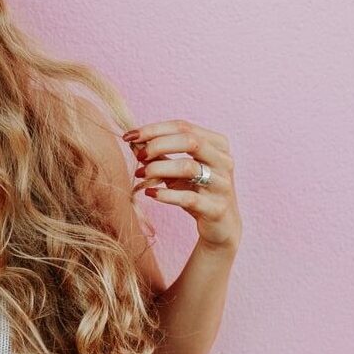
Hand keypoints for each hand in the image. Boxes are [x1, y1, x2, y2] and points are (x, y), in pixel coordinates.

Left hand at [123, 120, 241, 252]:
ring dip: (158, 169)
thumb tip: (133, 141)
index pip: (183, 126)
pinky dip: (166, 194)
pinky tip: (150, 193)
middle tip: (139, 156)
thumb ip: (158, 155)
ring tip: (140, 174)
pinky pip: (189, 198)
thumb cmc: (196, 191)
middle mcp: (223, 161)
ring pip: (189, 168)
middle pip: (190, 141)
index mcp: (216, 144)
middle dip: (158, 145)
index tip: (129, 136)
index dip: (154, 129)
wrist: (221, 226)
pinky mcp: (216, 208)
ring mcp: (222, 184)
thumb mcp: (176, 171)